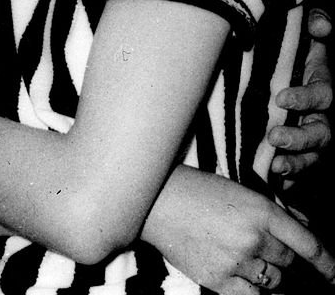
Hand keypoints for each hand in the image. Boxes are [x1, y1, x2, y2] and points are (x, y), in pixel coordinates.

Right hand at [145, 166, 334, 293]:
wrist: (155, 201)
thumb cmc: (197, 189)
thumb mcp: (238, 189)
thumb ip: (273, 209)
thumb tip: (303, 225)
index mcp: (260, 209)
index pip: (308, 243)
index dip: (327, 263)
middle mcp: (253, 237)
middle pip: (290, 263)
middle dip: (289, 263)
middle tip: (278, 260)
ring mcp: (236, 261)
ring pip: (274, 282)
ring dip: (272, 277)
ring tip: (251, 262)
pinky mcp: (218, 280)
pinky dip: (255, 291)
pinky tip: (247, 280)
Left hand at [270, 8, 331, 179]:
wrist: (271, 60)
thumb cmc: (289, 45)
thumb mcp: (302, 30)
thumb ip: (316, 23)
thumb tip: (320, 24)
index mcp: (320, 85)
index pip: (322, 95)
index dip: (305, 98)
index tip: (281, 97)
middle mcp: (318, 114)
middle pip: (320, 133)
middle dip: (300, 138)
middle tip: (275, 137)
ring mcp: (307, 134)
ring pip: (311, 156)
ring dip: (295, 163)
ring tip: (274, 165)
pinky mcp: (293, 149)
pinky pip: (297, 168)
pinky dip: (287, 177)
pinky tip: (272, 179)